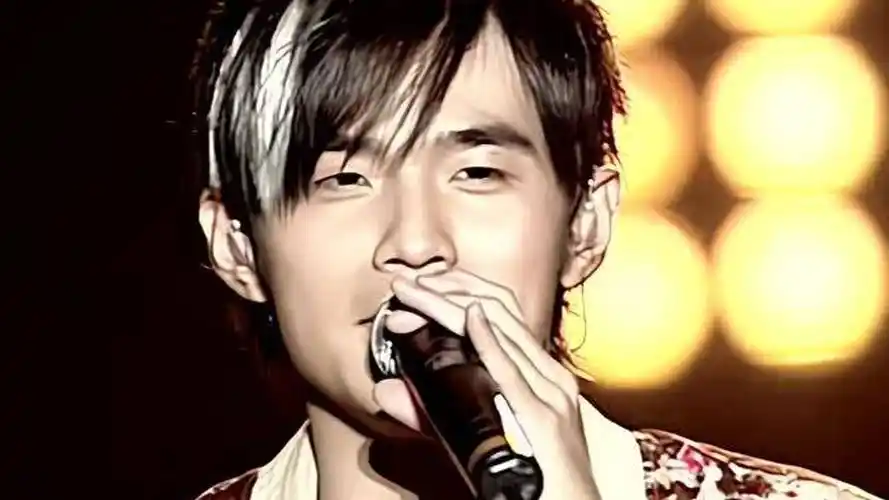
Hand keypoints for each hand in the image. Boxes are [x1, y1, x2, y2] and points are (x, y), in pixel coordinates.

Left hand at [373, 269, 600, 499]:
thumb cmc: (529, 480)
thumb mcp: (479, 436)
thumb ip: (432, 412)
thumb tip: (382, 392)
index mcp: (538, 376)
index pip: (498, 315)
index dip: (454, 293)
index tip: (415, 288)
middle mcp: (548, 377)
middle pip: (499, 312)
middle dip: (447, 289)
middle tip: (405, 283)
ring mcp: (551, 395)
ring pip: (503, 331)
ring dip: (453, 306)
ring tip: (417, 293)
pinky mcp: (546, 420)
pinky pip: (515, 373)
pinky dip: (490, 341)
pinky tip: (469, 319)